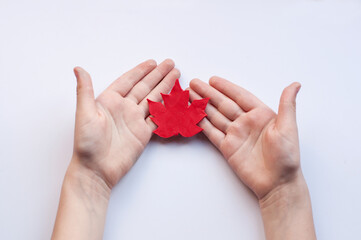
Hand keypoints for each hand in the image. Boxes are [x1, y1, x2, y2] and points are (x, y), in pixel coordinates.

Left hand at [72, 59, 178, 188]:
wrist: (96, 170)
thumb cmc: (87, 144)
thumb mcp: (84, 114)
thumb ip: (85, 90)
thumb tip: (78, 68)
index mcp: (110, 100)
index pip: (129, 81)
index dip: (141, 70)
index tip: (153, 62)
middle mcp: (124, 108)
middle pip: (145, 87)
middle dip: (158, 75)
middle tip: (170, 64)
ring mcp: (135, 120)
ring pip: (153, 99)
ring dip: (164, 87)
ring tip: (175, 76)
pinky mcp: (143, 133)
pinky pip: (158, 117)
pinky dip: (167, 108)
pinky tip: (173, 100)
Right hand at [189, 77, 315, 238]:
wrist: (277, 183)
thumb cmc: (286, 157)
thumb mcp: (288, 128)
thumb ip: (287, 105)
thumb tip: (296, 84)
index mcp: (260, 114)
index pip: (240, 96)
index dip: (225, 87)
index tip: (212, 79)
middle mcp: (246, 122)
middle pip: (223, 104)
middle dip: (208, 93)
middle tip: (194, 83)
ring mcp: (235, 134)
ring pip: (215, 116)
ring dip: (202, 106)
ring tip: (190, 96)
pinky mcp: (227, 147)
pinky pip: (212, 133)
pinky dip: (202, 124)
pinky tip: (194, 116)